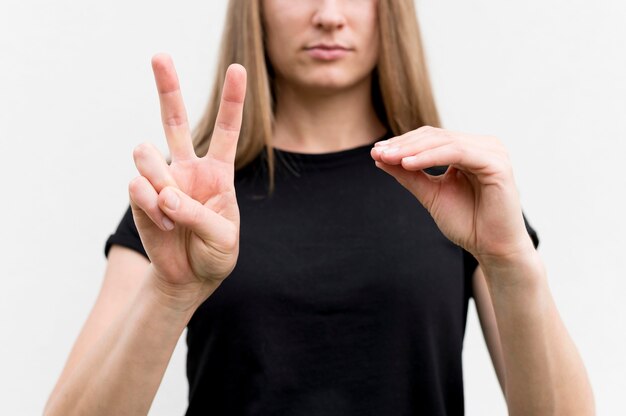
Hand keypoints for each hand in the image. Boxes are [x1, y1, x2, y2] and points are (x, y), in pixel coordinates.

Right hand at [129, 54, 245, 307]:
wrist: (188, 279)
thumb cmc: (214, 254)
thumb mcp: (222, 237)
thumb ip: (198, 214)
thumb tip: (164, 195)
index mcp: (218, 172)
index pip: (226, 129)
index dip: (231, 99)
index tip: (237, 68)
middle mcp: (188, 168)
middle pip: (175, 119)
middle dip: (167, 87)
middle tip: (160, 56)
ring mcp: (162, 180)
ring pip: (146, 153)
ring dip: (159, 181)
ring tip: (170, 209)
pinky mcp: (140, 197)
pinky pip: (136, 187)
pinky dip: (149, 208)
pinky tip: (162, 225)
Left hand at [371, 126, 533, 264]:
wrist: (492, 249)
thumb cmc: (467, 223)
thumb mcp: (431, 194)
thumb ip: (409, 175)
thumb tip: (380, 156)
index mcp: (470, 150)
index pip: (431, 138)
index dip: (402, 142)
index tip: (375, 151)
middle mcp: (483, 146)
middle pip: (435, 136)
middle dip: (403, 145)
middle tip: (377, 152)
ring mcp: (492, 153)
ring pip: (443, 142)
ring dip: (411, 149)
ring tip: (387, 157)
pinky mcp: (497, 164)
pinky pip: (457, 153)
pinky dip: (430, 157)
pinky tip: (407, 164)